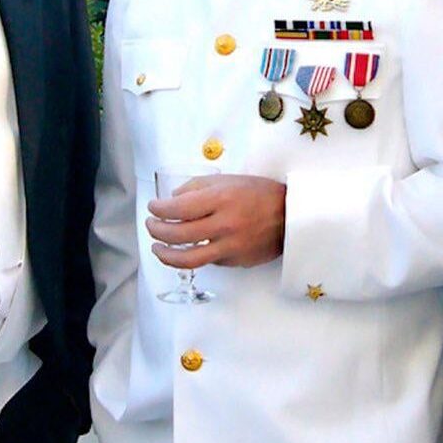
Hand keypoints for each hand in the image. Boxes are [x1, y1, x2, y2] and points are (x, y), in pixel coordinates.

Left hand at [146, 174, 285, 267]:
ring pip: (188, 259)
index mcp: (221, 199)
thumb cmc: (259, 193)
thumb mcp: (228, 180)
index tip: (152, 207)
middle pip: (178, 235)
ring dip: (166, 254)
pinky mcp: (235, 262)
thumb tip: (173, 199)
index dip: (158, 209)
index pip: (178, 208)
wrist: (291, 216)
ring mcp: (230, 247)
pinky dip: (195, 254)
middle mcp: (224, 225)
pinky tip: (190, 247)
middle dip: (156, 230)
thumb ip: (197, 187)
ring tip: (157, 247)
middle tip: (151, 225)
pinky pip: (208, 260)